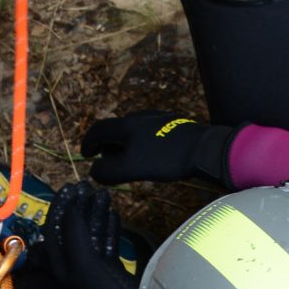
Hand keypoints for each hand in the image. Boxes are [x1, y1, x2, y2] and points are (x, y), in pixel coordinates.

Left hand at [43, 183, 146, 288]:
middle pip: (72, 228)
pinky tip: (113, 215)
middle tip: (87, 187)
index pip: (54, 228)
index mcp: (61, 264)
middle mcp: (73, 265)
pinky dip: (109, 228)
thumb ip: (75, 231)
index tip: (70, 188)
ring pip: (91, 233)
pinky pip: (106, 243)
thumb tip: (71, 206)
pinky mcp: (110, 269)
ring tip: (103, 195)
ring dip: (95, 213)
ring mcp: (93, 267)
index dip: (60, 206)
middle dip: (79, 206)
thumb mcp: (84, 259)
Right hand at [80, 111, 234, 187]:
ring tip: (128, 161)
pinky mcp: (170, 124)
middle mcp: (138, 117)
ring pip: (131, 130)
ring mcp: (156, 119)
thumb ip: (108, 170)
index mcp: (126, 125)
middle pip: (115, 129)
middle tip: (107, 161)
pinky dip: (139, 143)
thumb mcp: (131, 168)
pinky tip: (150, 156)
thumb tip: (94, 170)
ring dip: (123, 145)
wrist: (203, 148)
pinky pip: (146, 132)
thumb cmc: (165, 158)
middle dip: (106, 145)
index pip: (98, 130)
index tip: (86, 154)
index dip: (88, 143)